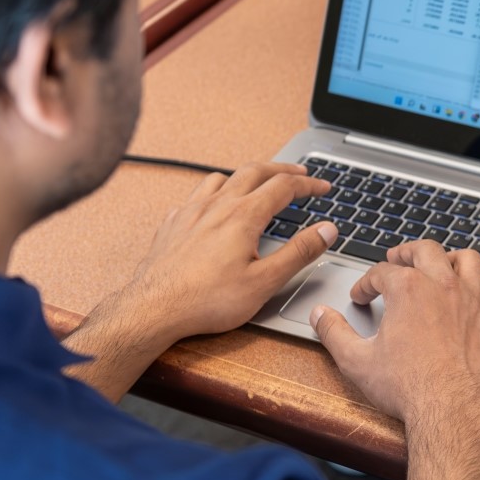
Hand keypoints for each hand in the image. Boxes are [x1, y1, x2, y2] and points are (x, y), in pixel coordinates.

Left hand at [126, 162, 336, 338]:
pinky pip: (195, 195)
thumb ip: (299, 252)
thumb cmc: (207, 300)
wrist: (153, 310)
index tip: (323, 186)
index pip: (284, 187)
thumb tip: (327, 230)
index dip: (308, 183)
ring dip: (246, 175)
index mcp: (243, 216)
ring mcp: (191, 212)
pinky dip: (214, 192)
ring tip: (257, 182)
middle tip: (299, 172)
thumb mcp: (265, 281)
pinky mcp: (172, 224)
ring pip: (221, 178)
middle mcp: (217, 206)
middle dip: (281, 169)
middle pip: (254, 171)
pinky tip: (214, 207)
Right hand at [309, 240, 479, 426]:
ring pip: (468, 260)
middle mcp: (443, 286)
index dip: (367, 282)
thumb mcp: (357, 361)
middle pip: (426, 250)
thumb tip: (321, 316)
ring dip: (452, 258)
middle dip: (408, 252)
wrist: (452, 411)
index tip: (363, 295)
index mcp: (408, 289)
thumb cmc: (409, 389)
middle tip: (398, 259)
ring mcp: (473, 299)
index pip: (382, 273)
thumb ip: (334, 333)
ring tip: (442, 264)